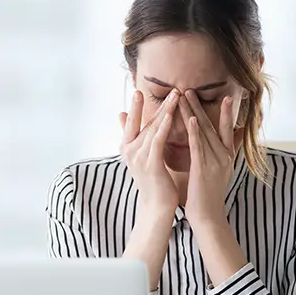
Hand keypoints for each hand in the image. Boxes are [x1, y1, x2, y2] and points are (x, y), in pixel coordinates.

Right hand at [119, 89, 179, 217]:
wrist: (157, 206)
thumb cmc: (152, 180)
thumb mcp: (139, 155)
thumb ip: (132, 135)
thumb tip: (120, 114)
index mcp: (127, 147)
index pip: (131, 122)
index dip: (135, 106)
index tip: (138, 90)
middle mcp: (129, 151)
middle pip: (143, 122)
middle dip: (155, 104)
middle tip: (167, 88)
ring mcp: (139, 157)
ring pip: (152, 128)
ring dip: (165, 110)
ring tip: (175, 96)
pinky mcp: (151, 164)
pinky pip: (158, 141)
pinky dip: (164, 127)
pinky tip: (170, 116)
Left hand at [179, 90, 237, 226]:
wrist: (208, 217)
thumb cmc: (208, 196)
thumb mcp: (219, 174)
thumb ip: (221, 157)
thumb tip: (225, 146)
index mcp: (227, 157)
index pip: (227, 130)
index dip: (226, 114)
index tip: (226, 97)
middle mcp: (224, 157)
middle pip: (213, 126)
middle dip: (202, 107)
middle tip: (191, 89)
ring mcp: (215, 162)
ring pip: (204, 132)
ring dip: (194, 112)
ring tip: (184, 96)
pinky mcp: (203, 168)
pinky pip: (198, 146)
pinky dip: (194, 131)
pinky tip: (190, 119)